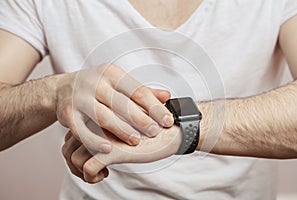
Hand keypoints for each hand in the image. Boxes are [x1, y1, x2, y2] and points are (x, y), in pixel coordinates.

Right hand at [55, 63, 173, 152]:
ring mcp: (79, 97)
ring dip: (121, 130)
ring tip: (136, 140)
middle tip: (154, 132)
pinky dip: (94, 140)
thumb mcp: (119, 83)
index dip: (155, 107)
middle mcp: (95, 82)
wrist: (62, 88)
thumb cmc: (97, 87)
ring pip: (103, 116)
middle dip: (140, 119)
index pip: (138, 91)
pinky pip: (82, 130)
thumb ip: (142, 91)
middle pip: (121, 103)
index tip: (167, 120)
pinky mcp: (67, 113)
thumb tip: (167, 96)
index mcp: (112, 73)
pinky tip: (107, 148)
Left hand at [62, 123, 180, 183]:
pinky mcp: (111, 150)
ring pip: (73, 157)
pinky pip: (88, 168)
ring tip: (100, 173)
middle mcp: (96, 123)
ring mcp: (102, 135)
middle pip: (67, 145)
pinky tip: (106, 174)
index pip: (71, 134)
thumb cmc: (150, 128)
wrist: (172, 129)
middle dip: (74, 163)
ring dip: (81, 172)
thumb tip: (93, 142)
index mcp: (99, 114)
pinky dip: (92, 177)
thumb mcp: (126, 126)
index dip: (75, 149)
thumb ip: (107, 131)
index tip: (89, 158)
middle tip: (93, 170)